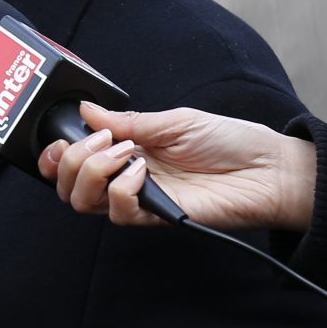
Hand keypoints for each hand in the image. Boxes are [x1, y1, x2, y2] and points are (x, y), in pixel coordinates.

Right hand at [39, 103, 315, 231]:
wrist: (269, 169)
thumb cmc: (231, 143)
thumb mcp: (174, 120)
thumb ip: (128, 121)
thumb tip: (86, 110)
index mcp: (129, 152)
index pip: (75, 161)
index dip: (57, 152)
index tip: (65, 134)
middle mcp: (128, 178)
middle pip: (70, 186)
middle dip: (70, 160)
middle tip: (101, 141)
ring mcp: (141, 200)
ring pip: (85, 203)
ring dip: (93, 172)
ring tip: (123, 154)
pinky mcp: (158, 217)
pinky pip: (121, 213)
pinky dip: (122, 189)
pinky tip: (143, 171)